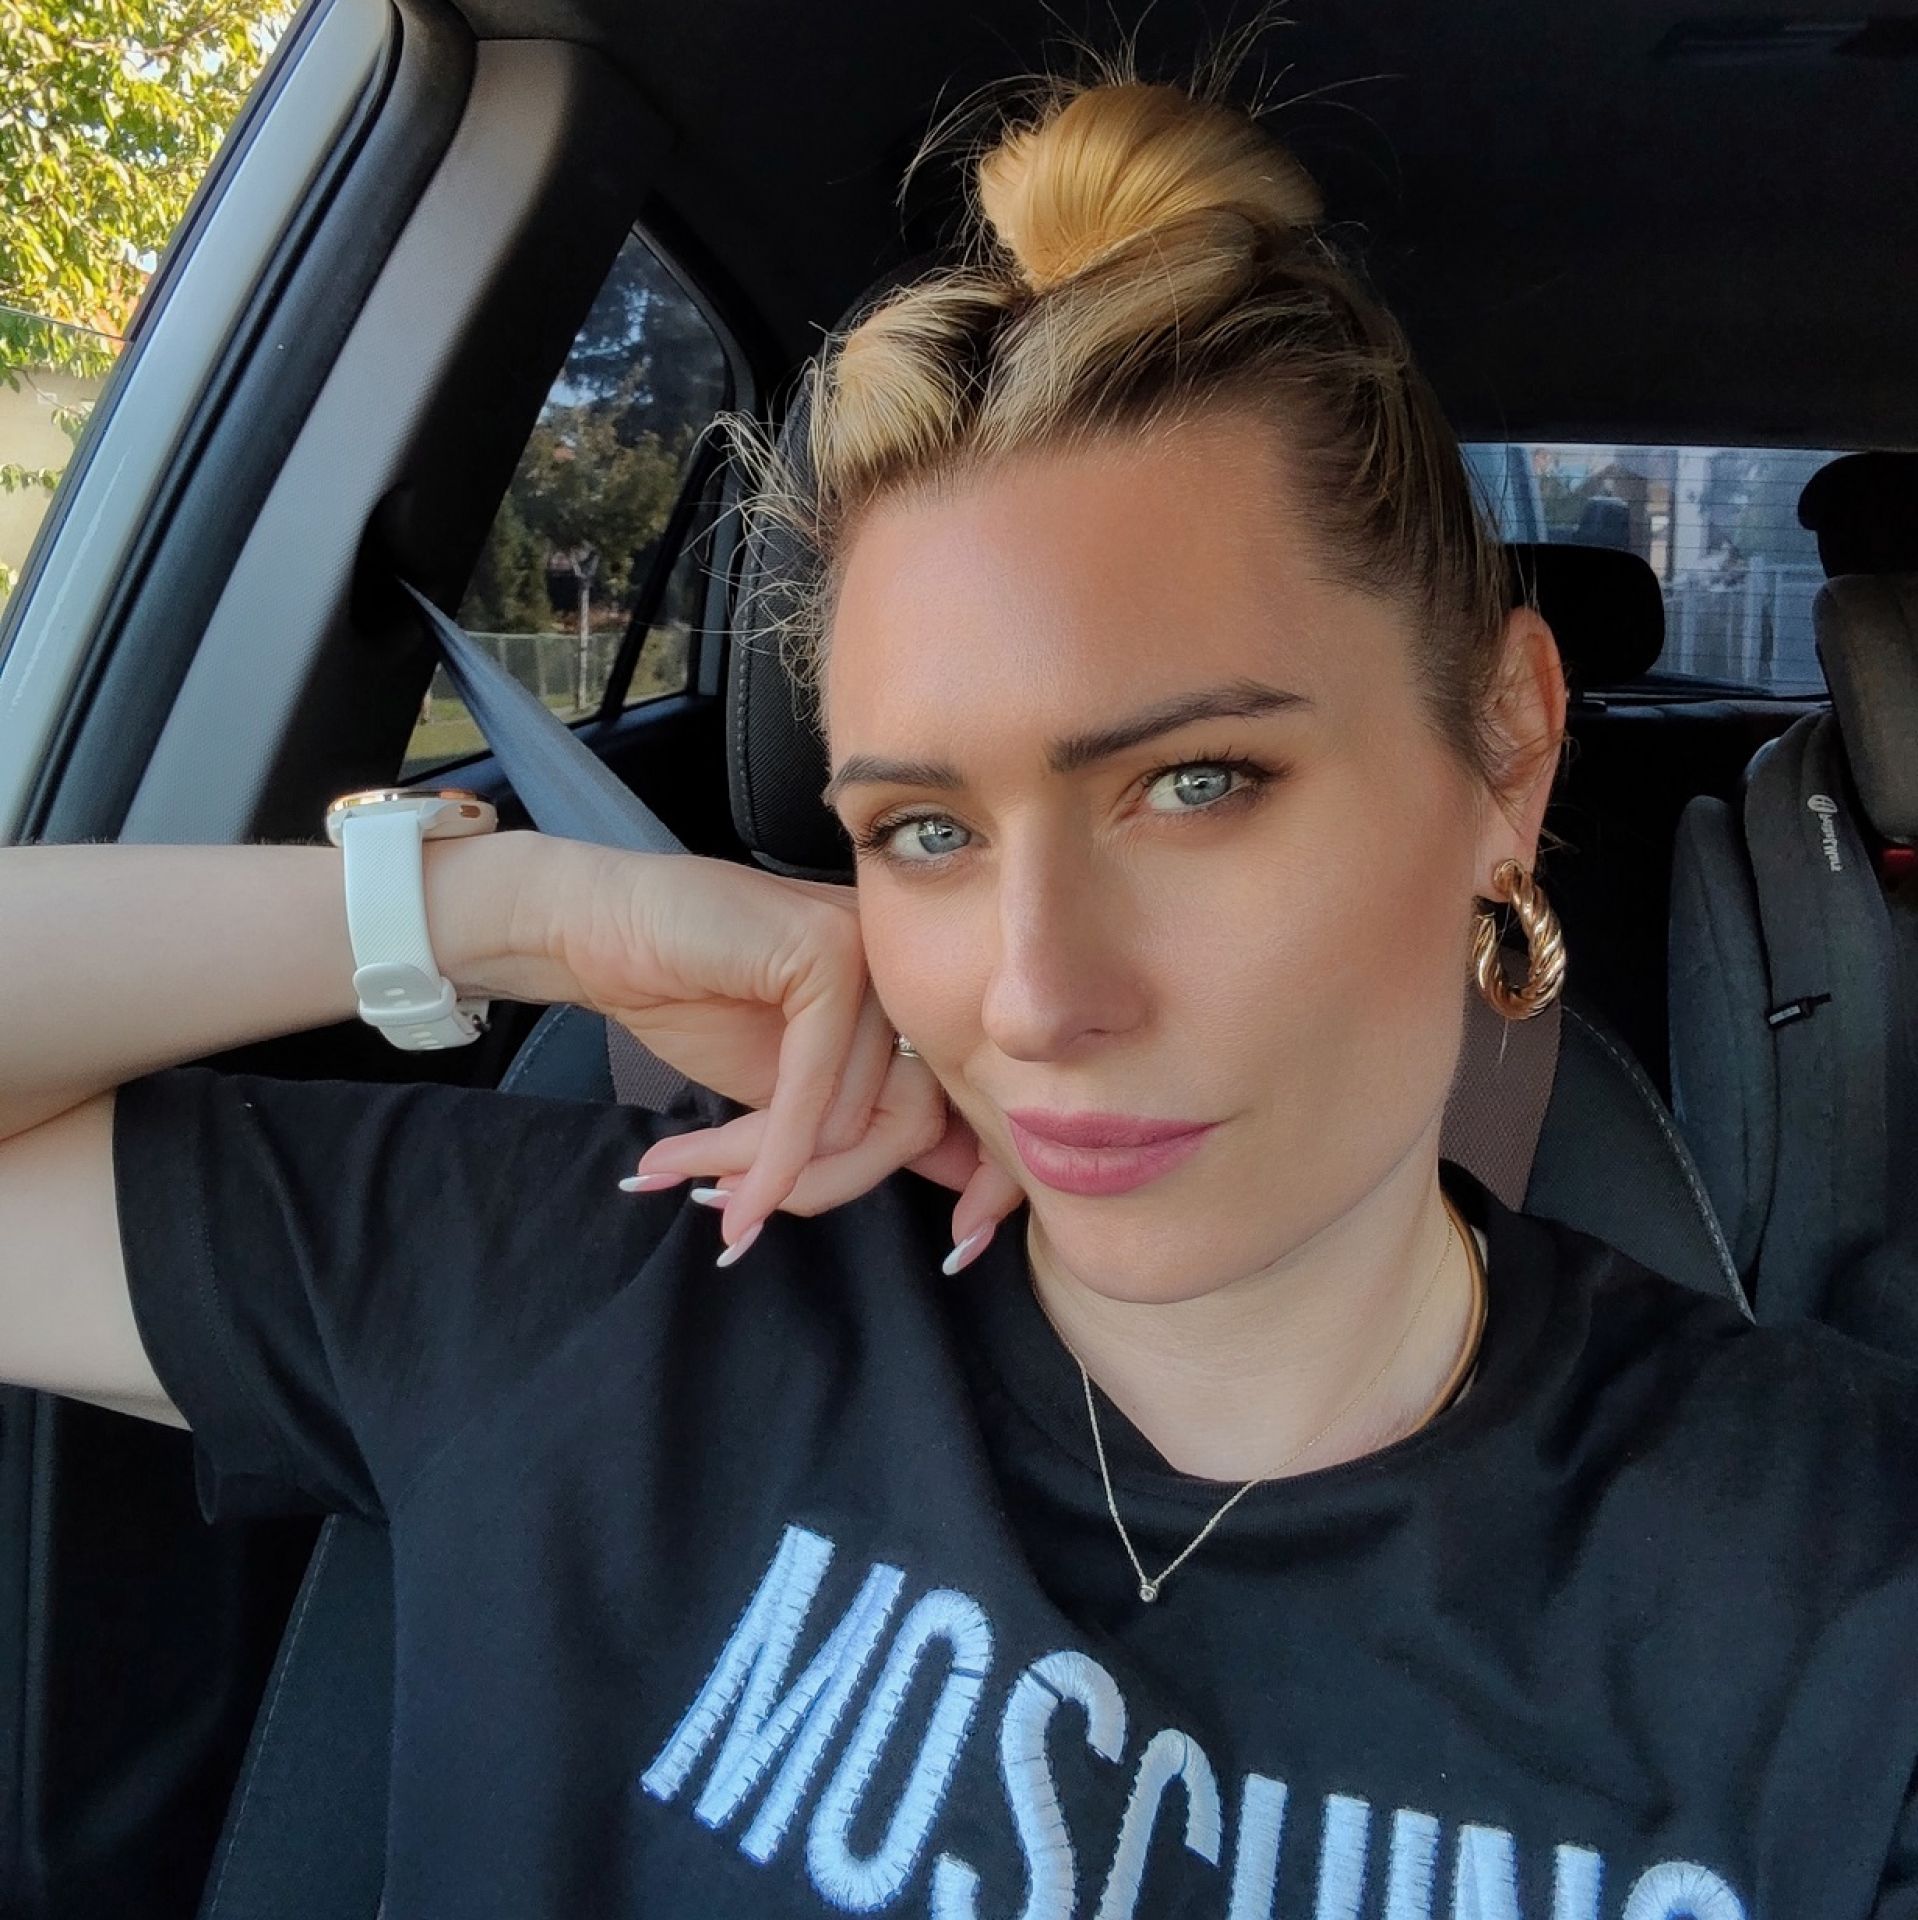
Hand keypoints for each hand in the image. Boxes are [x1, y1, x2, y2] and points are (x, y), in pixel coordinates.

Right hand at [539, 841, 1024, 1263]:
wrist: (602, 931)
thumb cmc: (690, 999)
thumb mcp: (793, 1089)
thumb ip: (863, 1127)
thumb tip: (964, 1212)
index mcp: (910, 1003)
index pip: (976, 1103)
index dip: (987, 1186)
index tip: (962, 1252)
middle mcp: (906, 975)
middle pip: (914, 1123)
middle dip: (828, 1186)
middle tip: (742, 1217)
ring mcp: (874, 956)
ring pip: (864, 1115)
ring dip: (774, 1168)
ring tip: (701, 1178)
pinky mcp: (829, 954)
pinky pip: (815, 1086)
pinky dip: (772, 1151)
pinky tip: (726, 1188)